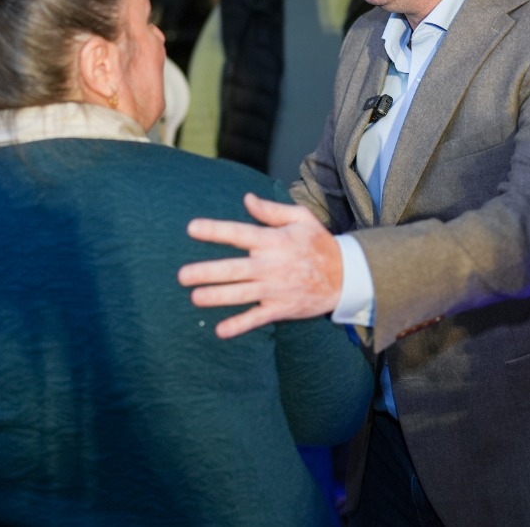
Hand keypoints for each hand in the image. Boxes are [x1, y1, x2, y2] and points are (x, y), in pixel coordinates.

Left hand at [177, 193, 342, 338]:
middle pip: (235, 269)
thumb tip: (247, 199)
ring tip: (195, 297)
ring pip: (241, 294)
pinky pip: (257, 318)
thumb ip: (271, 210)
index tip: (191, 228)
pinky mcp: (280, 308)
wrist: (346, 277)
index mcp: (273, 241)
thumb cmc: (318, 244)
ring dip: (217, 297)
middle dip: (208, 272)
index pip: (239, 233)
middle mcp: (271, 265)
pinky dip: (240, 325)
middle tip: (182, 275)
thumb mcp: (301, 218)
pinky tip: (220, 331)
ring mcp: (275, 289)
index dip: (215, 230)